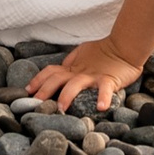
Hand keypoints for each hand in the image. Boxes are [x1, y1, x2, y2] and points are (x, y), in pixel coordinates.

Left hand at [25, 38, 147, 112]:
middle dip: (44, 90)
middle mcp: (79, 72)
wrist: (125, 46)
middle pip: (57, 78)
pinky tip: (101, 107)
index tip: (28, 91)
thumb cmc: (104, 53)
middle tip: (36, 103)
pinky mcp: (109, 79)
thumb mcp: (82, 57)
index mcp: (72, 68)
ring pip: (76, 84)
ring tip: (61, 108)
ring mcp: (93, 76)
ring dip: (67, 95)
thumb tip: (56, 74)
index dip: (38, 80)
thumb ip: (70, 65)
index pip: (50, 71)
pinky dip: (104, 98)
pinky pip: (106, 89)